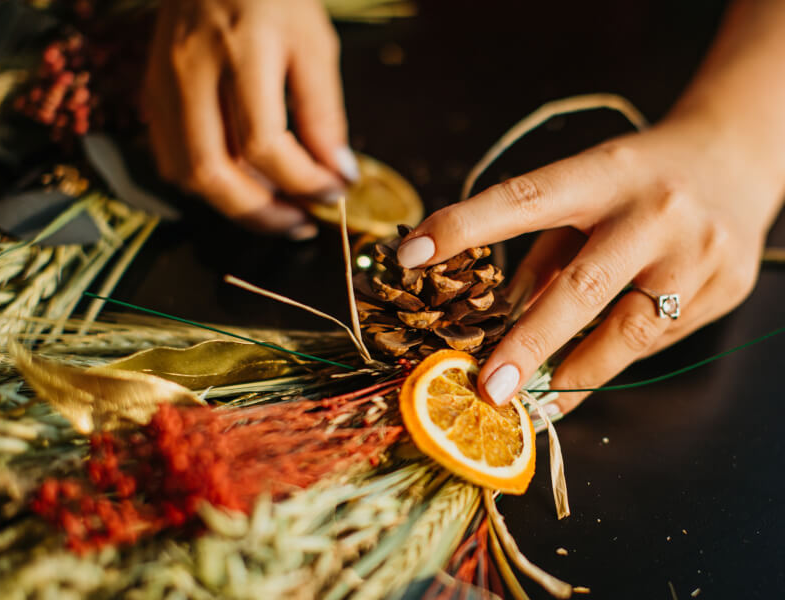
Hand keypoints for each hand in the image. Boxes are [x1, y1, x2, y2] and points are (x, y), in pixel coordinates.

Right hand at [143, 0, 356, 238]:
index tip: (335, 192)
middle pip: (212, 172)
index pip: (264, 144)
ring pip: (186, 174)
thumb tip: (335, 173)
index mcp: (240, 49)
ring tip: (277, 210)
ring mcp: (164, 83)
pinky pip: (172, 158)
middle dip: (262, 214)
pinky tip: (244, 185)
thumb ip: (324, 113)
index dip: (303, 182)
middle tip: (301, 223)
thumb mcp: (314, 44)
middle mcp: (191, 70)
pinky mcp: (154, 91)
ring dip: (234, 206)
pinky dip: (210, 185)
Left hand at [396, 114, 783, 413]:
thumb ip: (543, 250)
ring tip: (533, 402)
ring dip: (575, 373)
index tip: (411, 254)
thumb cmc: (639, 177)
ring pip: (629, 331)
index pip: (525, 198)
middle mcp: (655, 213)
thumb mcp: (585, 190)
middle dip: (530, 343)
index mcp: (605, 174)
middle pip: (584, 287)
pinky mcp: (725, 289)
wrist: (737, 161)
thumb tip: (501, 316)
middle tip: (489, 387)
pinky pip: (657, 339)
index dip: (465, 226)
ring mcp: (698, 254)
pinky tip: (588, 367)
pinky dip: (614, 357)